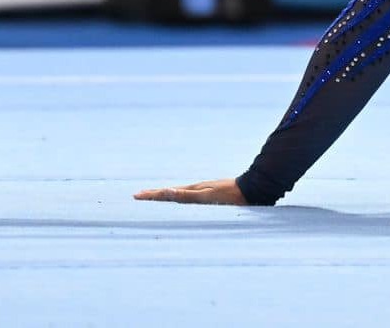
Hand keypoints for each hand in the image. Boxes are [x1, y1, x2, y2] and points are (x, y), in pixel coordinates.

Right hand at [133, 177, 247, 204]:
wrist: (252, 190)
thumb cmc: (230, 197)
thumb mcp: (207, 197)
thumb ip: (187, 196)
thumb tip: (167, 190)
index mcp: (193, 192)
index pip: (167, 194)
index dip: (152, 196)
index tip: (137, 195)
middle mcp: (196, 190)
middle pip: (170, 192)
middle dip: (154, 194)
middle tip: (139, 195)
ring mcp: (204, 191)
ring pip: (179, 194)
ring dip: (165, 195)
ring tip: (155, 196)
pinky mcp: (212, 194)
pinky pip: (190, 197)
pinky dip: (179, 197)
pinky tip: (182, 199)